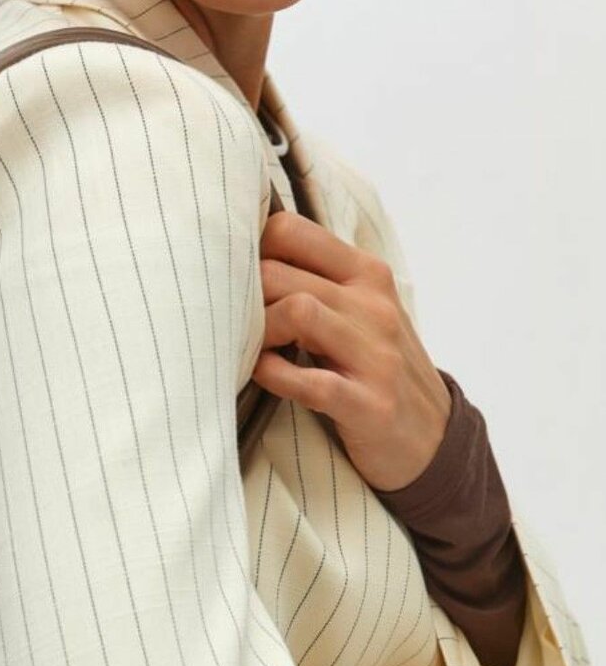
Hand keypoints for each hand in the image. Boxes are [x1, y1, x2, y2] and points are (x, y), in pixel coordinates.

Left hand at [253, 212, 451, 492]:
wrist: (433, 435)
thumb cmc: (376, 365)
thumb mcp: (359, 310)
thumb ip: (316, 280)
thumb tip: (244, 254)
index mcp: (366, 273)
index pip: (290, 230)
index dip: (249, 251)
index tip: (235, 281)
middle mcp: (373, 305)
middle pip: (279, 273)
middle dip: (242, 299)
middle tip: (233, 325)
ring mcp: (376, 354)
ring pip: (296, 312)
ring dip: (258, 334)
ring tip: (249, 351)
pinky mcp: (369, 404)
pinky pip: (308, 381)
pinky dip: (273, 376)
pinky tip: (263, 376)